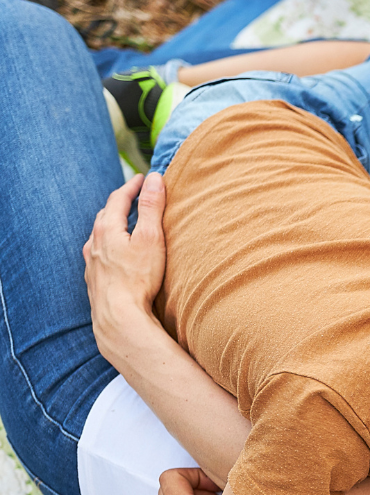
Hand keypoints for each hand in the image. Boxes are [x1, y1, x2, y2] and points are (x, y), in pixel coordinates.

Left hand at [84, 173, 167, 335]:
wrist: (118, 316)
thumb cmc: (137, 278)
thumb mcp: (151, 238)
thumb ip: (152, 207)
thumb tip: (154, 179)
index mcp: (107, 228)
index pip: (118, 198)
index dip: (132, 186)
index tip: (144, 178)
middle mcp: (94, 242)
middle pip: (106, 214)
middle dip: (120, 203)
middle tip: (133, 197)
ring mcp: (90, 261)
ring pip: (99, 235)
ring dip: (111, 224)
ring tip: (123, 223)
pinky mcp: (93, 278)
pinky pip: (97, 253)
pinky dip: (107, 245)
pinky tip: (112, 254)